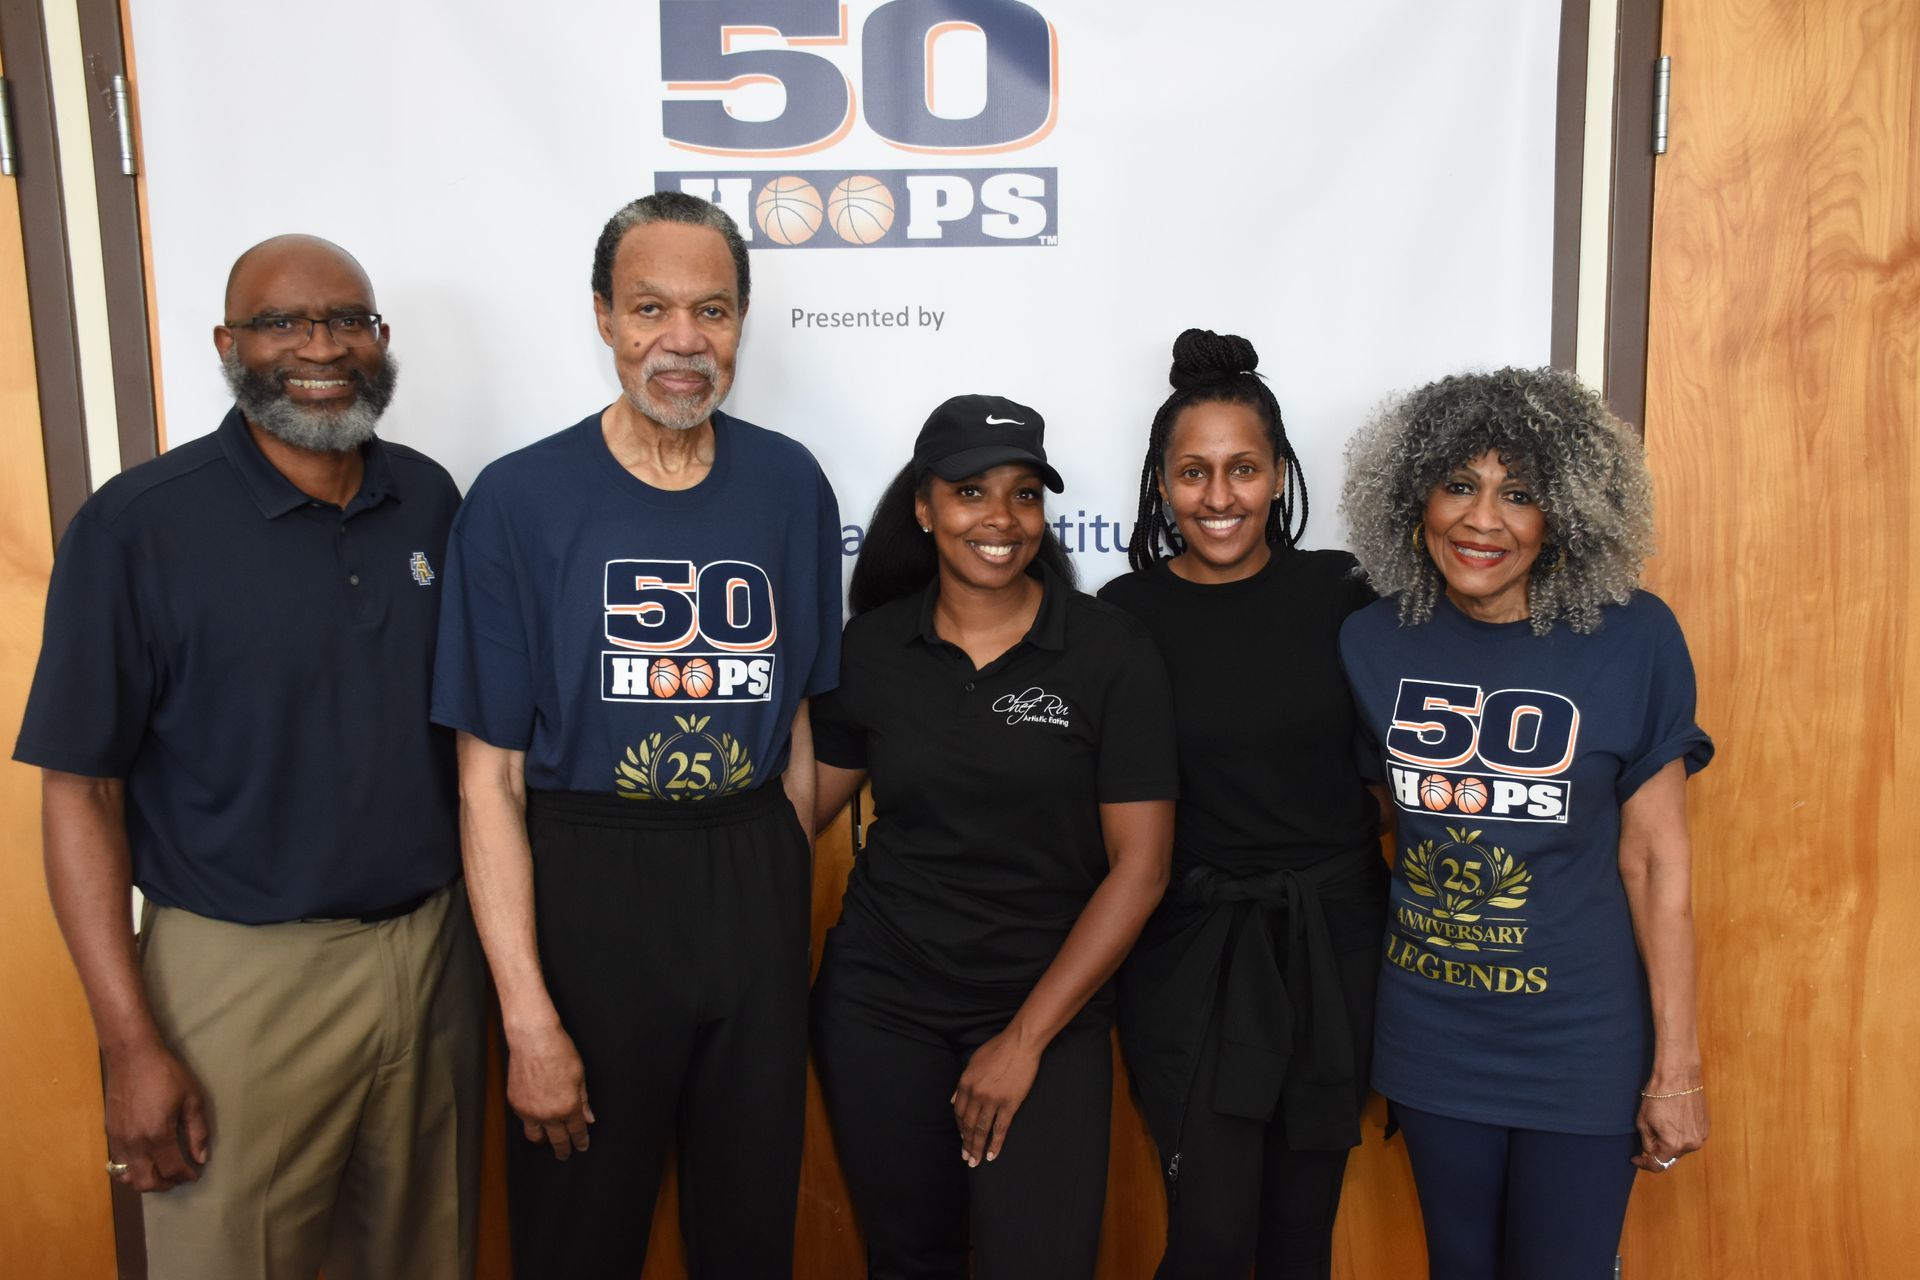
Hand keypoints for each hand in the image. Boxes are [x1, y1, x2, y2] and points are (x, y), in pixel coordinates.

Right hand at [103, 1041, 207, 1192]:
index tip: (195, 1173)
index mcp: (157, 1135)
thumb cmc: (166, 1074)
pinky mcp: (109, 1133)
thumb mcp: (191, 1099)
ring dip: (146, 1179)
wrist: (132, 1057)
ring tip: (162, 1171)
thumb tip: (200, 1157)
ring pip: (128, 1176)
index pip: (172, 1169)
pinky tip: (145, 1159)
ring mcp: (118, 1140)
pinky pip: (118, 1163)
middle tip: (178, 1177)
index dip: (186, 1176)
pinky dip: (131, 1169)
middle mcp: (134, 1143)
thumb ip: (197, 1131)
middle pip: (146, 1182)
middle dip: (165, 1185)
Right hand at [506, 1022, 594, 1159]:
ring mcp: (529, 1111)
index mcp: (568, 1107)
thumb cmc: (559, 1052)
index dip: (581, 1141)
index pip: (577, 1131)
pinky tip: (536, 1121)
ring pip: (536, 1136)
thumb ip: (584, 1101)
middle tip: (566, 1154)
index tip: (582, 1146)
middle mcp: (548, 1114)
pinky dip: (531, 1123)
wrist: (533, 1040)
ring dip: (544, 1141)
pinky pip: (524, 1121)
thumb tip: (589, 1118)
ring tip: (549, 1142)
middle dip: (563, 1149)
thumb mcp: (580, 1076)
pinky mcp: (515, 1104)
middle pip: (557, 1140)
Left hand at [951, 1029, 1042, 1166]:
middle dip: (966, 1144)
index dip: (960, 1128)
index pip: (959, 1112)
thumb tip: (952, 1101)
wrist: (1019, 1044)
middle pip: (968, 1125)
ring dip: (977, 1148)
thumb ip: (962, 1083)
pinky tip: (992, 1155)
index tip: (962, 1138)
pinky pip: (1000, 1129)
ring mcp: (992, 1100)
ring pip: (982, 1130)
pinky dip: (995, 1144)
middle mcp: (976, 1094)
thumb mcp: (973, 1062)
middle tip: (966, 1158)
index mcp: (965, 1083)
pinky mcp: (1009, 1104)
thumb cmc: (997, 1049)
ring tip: (975, 1161)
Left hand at [1633, 1086, 1708, 1172]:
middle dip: (1658, 1148)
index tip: (1636, 1158)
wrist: (1678, 1076)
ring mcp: (1701, 1136)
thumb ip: (1647, 1142)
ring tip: (1663, 1121)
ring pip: (1681, 1147)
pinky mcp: (1706, 1128)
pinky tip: (1674, 1119)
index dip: (1645, 1163)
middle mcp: (1690, 1144)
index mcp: (1673, 1144)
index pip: (1658, 1164)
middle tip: (1650, 1131)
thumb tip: (1650, 1151)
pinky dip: (1681, 1134)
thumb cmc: (1658, 1095)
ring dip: (1671, 1141)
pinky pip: (1690, 1138)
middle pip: (1670, 1155)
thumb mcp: (1643, 1121)